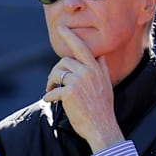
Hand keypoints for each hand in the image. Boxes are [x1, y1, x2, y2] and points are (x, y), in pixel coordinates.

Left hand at [43, 26, 124, 151]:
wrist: (102, 128)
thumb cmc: (103, 109)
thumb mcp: (106, 85)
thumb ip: (102, 69)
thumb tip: (101, 57)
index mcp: (96, 69)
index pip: (81, 47)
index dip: (70, 36)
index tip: (61, 27)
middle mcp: (88, 72)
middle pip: (64, 61)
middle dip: (55, 71)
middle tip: (52, 83)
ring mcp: (79, 81)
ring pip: (57, 73)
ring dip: (50, 82)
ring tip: (50, 90)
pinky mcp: (70, 93)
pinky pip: (53, 91)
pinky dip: (49, 96)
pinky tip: (50, 101)